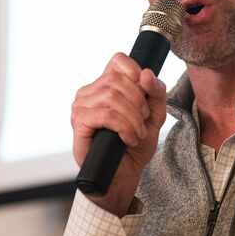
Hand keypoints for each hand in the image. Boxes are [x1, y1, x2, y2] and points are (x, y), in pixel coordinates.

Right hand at [71, 53, 166, 216]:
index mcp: (105, 84)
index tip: (146, 93)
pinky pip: (105, 114)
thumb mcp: (155, 115)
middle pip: (118, 80)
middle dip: (139, 103)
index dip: (135, 72)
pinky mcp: (79, 124)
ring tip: (137, 134)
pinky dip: (124, 127)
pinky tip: (128, 138)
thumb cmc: (135, 144)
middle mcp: (89, 92)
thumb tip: (145, 73)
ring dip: (133, 119)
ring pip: (112, 98)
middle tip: (144, 123)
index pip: (118, 60)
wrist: (123, 175)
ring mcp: (80, 107)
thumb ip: (156, 92)